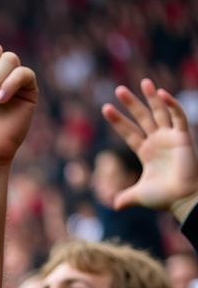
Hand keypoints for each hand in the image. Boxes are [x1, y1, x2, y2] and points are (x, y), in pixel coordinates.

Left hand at [101, 79, 197, 221]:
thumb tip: (114, 205)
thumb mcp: (138, 196)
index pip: (129, 132)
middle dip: (131, 104)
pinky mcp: (183, 137)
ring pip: (160, 112)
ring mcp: (170, 138)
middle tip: (118, 90)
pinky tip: (162, 93)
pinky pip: (178, 117)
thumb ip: (125, 197)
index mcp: (145, 152)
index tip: (105, 108)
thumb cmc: (163, 197)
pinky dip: (171, 105)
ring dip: (152, 97)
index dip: (118, 121)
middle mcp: (157, 141)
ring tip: (143, 82)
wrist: (181, 199)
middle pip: (142, 118)